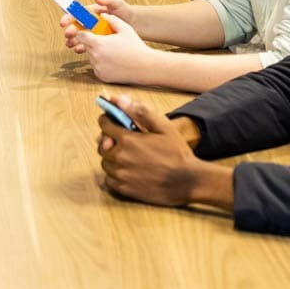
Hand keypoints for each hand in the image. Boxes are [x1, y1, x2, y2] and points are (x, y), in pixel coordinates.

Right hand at [60, 0, 131, 52]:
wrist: (136, 25)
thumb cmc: (125, 12)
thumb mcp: (118, 4)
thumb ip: (108, 0)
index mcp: (91, 13)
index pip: (77, 14)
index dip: (68, 18)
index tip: (64, 23)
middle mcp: (90, 23)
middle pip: (75, 27)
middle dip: (69, 30)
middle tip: (68, 34)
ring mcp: (94, 33)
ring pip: (79, 37)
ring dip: (72, 40)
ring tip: (70, 44)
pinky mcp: (98, 42)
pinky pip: (87, 46)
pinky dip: (82, 48)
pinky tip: (80, 49)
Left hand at [78, 14, 155, 83]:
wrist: (145, 67)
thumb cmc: (136, 46)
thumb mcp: (125, 29)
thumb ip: (112, 20)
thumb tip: (103, 15)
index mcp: (99, 43)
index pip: (81, 36)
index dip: (84, 33)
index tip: (89, 32)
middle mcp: (95, 57)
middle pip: (86, 47)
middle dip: (92, 43)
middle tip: (105, 42)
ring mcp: (98, 68)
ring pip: (91, 57)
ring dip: (97, 54)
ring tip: (112, 52)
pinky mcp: (101, 76)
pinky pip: (97, 67)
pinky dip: (102, 64)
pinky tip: (114, 61)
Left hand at [98, 95, 227, 207]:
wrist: (188, 182)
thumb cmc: (177, 153)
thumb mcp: (164, 126)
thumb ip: (139, 111)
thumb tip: (118, 99)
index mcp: (127, 139)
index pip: (104, 124)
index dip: (108, 120)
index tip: (114, 121)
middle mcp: (119, 157)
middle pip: (102, 145)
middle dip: (110, 140)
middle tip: (124, 141)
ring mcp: (121, 175)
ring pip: (105, 162)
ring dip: (112, 158)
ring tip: (128, 157)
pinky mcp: (124, 189)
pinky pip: (109, 179)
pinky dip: (114, 174)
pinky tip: (128, 170)